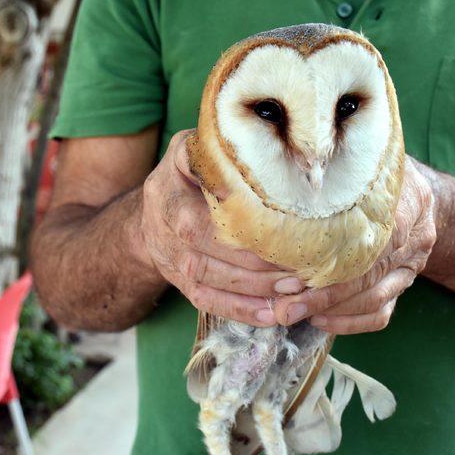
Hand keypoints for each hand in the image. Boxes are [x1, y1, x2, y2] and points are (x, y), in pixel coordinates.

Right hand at [140, 130, 303, 325]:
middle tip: (303, 269)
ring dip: (255, 290)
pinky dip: (239, 312)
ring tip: (294, 293)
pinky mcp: (178, 280)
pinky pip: (206, 301)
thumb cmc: (189, 178)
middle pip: (210, 247)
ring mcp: (170, 255)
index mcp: (173, 184)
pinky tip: (270, 317)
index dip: (248, 224)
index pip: (209, 206)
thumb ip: (223, 147)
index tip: (290, 230)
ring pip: (210, 278)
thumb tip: (277, 137)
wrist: (151, 213)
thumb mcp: (195, 151)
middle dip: (259, 263)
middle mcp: (166, 220)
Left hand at [272, 156, 436, 333]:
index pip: (371, 244)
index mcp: (409, 205)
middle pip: (369, 277)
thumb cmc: (379, 169)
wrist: (416, 190)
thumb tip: (282, 185)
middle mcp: (415, 240)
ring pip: (375, 300)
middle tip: (285, 305)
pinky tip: (319, 321)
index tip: (292, 276)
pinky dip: (350, 323)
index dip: (331, 264)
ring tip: (294, 313)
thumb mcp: (366, 159)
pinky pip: (381, 314)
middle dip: (323, 295)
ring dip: (332, 311)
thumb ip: (339, 173)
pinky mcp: (402, 284)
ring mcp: (410, 267)